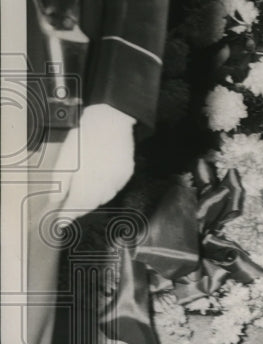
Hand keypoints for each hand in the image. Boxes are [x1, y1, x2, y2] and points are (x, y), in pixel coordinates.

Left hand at [54, 104, 135, 222]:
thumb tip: (55, 200)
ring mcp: (116, 180)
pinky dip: (105, 188)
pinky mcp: (126, 174)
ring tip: (83, 194)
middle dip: (79, 208)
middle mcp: (103, 185)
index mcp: (85, 182)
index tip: (62, 222)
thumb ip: (61, 181)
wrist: (110, 122)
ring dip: (92, 199)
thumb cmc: (85, 137)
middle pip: (90, 205)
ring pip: (103, 198)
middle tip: (70, 210)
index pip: (75, 207)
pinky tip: (99, 180)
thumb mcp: (65, 157)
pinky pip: (114, 187)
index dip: (67, 216)